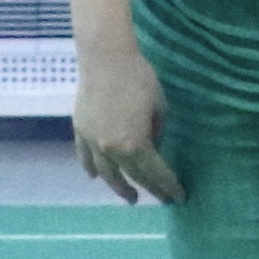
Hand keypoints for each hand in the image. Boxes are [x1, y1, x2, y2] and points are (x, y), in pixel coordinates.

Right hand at [71, 37, 179, 205]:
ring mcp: (92, 141)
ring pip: (106, 173)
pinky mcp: (80, 130)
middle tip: (160, 200)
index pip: (155, 173)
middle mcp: (111, 149)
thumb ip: (157, 133)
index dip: (168, 186)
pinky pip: (85, 157)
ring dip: (118, 188)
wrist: (106, 59)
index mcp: (136, 144)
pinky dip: (90, 168)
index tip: (178, 197)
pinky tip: (95, 177)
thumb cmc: (140, 78)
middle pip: (132, 176)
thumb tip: (153, 148)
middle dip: (150, 189)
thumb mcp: (159, 108)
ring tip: (131, 198)